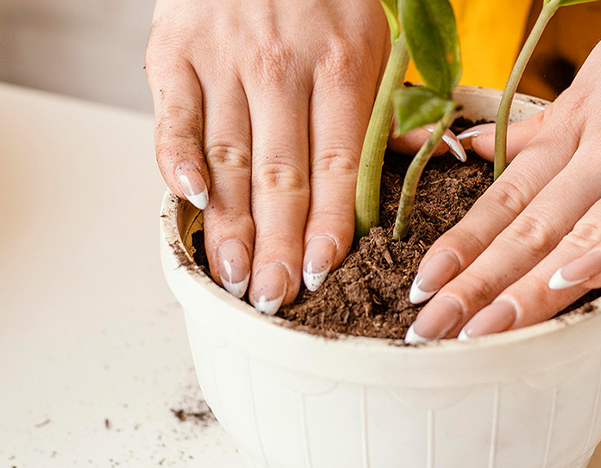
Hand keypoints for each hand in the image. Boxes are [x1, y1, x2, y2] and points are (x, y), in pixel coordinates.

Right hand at [146, 0, 388, 313]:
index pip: (337, 164)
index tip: (319, 271)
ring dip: (231, 223)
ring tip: (235, 275)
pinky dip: (176, 159)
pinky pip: (175, 115)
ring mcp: (224, 59)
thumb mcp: (371, 37)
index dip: (328, 223)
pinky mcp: (176, 52)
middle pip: (281, 174)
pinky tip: (189, 200)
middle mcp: (282, 66)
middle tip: (273, 297)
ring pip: (229, 157)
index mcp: (342, 66)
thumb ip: (386, 103)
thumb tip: (425, 159)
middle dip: (277, 244)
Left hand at [405, 0, 600, 341]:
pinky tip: (573, 285)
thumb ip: (535, 132)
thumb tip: (475, 148)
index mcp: (571, 133)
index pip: (503, 201)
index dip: (461, 246)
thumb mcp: (590, 84)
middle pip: (528, 229)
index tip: (424, 284)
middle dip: (475, 284)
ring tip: (482, 330)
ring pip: (580, 235)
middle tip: (432, 326)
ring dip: (527, 288)